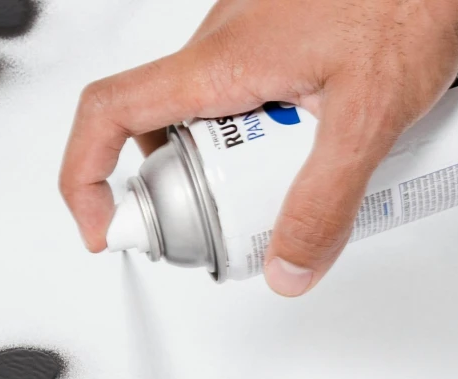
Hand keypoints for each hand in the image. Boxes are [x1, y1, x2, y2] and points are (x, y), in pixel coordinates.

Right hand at [60, 0, 457, 293]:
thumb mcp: (371, 113)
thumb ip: (326, 201)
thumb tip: (288, 267)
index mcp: (218, 63)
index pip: (107, 115)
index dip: (86, 179)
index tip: (107, 228)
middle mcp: (220, 43)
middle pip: (166, 135)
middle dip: (198, 193)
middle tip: (250, 222)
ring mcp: (249, 34)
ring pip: (216, 119)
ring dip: (245, 164)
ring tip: (306, 176)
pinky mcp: (281, 31)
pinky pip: (254, 95)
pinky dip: (275, 133)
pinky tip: (332, 138)